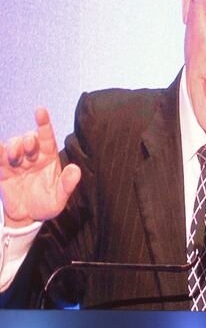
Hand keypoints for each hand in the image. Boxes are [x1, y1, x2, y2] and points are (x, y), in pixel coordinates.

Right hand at [0, 108, 80, 227]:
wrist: (27, 217)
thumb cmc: (46, 204)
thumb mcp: (59, 198)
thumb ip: (67, 185)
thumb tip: (76, 169)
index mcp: (48, 157)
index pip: (46, 137)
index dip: (43, 123)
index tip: (40, 110)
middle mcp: (32, 156)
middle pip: (28, 140)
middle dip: (28, 140)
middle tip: (28, 148)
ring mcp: (16, 162)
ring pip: (11, 145)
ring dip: (12, 147)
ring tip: (14, 157)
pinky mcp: (2, 170)